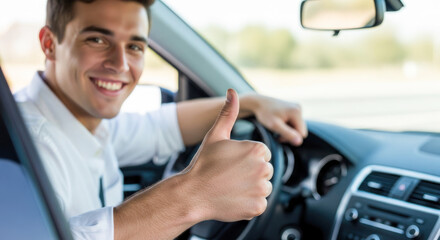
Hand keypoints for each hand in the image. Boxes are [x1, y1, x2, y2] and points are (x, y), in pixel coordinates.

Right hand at [184, 89, 273, 221]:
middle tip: (231, 176)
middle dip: (251, 173)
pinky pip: (260, 203)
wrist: (192, 194)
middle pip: (265, 170)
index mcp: (257, 150)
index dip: (247, 158)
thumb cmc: (203, 164)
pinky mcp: (258, 207)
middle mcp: (263, 168)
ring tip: (232, 186)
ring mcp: (261, 189)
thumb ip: (229, 113)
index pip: (263, 154)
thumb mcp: (215, 135)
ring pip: (264, 187)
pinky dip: (249, 203)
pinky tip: (234, 197)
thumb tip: (232, 92)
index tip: (233, 163)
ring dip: (252, 188)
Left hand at [243, 94, 306, 145]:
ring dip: (288, 130)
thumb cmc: (264, 113)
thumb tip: (299, 142)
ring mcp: (297, 108)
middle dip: (290, 134)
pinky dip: (287, 125)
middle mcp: (299, 108)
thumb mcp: (275, 126)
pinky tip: (279, 122)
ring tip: (277, 126)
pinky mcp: (293, 109)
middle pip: (300, 130)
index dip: (291, 138)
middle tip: (277, 132)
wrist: (258, 102)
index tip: (279, 136)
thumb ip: (287, 134)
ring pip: (297, 127)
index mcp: (296, 112)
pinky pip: (294, 122)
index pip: (302, 133)